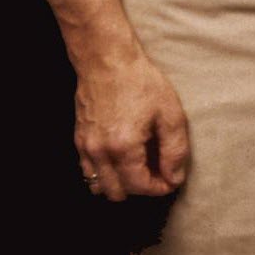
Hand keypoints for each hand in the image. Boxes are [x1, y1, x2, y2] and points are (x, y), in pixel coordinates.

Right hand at [73, 36, 191, 199]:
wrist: (107, 61)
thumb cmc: (141, 83)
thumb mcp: (171, 115)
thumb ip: (174, 151)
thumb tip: (174, 177)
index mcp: (123, 148)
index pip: (139, 187)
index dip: (159, 188)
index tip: (171, 178)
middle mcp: (99, 152)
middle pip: (116, 192)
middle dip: (140, 188)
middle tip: (157, 172)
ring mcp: (85, 147)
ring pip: (98, 185)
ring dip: (120, 183)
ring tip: (139, 165)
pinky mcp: (79, 139)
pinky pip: (88, 170)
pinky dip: (104, 172)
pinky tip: (121, 157)